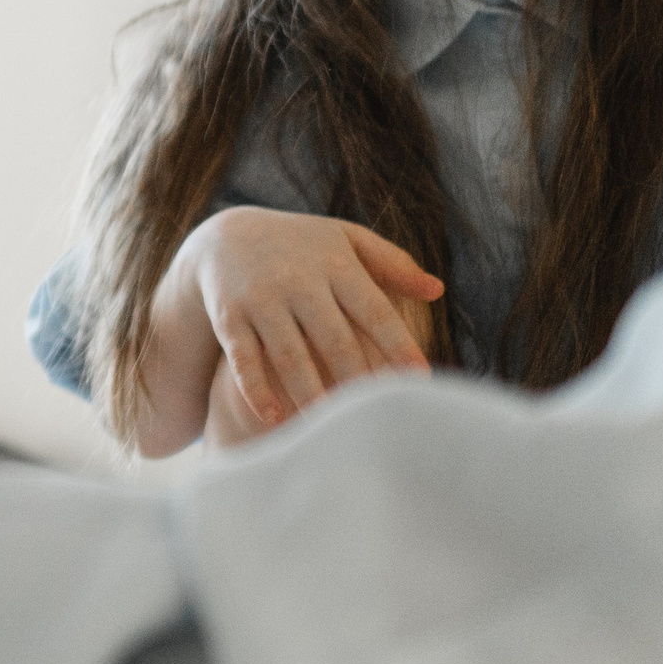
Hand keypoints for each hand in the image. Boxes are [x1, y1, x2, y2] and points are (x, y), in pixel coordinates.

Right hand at [163, 207, 443, 433]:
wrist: (224, 237)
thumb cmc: (302, 244)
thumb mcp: (346, 240)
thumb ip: (393, 263)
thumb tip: (438, 291)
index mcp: (336, 263)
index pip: (374, 310)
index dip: (398, 346)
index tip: (420, 380)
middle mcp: (298, 280)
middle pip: (334, 339)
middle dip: (357, 380)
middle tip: (378, 416)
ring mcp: (261, 298)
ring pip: (289, 353)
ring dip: (309, 392)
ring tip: (329, 426)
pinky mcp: (230, 316)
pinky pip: (244, 358)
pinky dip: (257, 389)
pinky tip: (274, 419)